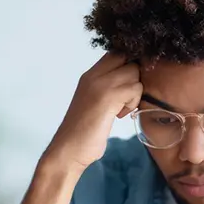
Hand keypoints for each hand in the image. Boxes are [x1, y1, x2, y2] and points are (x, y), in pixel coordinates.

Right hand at [46, 52, 142, 170]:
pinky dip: (132, 103)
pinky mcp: (107, 97)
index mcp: (90, 75)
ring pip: (134, 72)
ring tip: (120, 109)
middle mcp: (94, 75)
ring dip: (134, 93)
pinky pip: (135, 88)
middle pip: (128, 58)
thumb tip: (134, 79)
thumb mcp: (96, 103)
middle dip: (134, 78)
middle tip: (125, 100)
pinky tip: (119, 115)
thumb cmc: (84, 133)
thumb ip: (109, 87)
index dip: (130, 65)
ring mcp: (100, 84)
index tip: (129, 87)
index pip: (118, 52)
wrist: (68, 151)